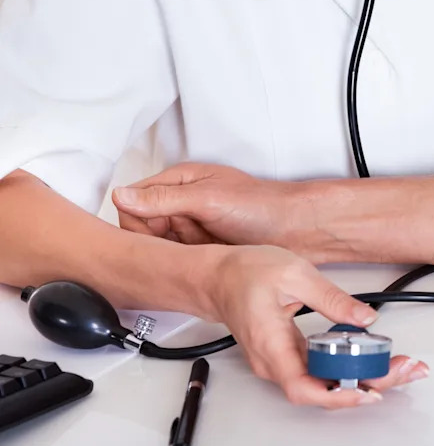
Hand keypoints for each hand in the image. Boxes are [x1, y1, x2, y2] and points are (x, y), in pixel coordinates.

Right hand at [113, 163, 305, 249]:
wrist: (299, 229)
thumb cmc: (263, 206)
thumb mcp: (209, 200)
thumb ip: (164, 199)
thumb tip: (122, 195)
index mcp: (179, 181)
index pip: (133, 202)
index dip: (138, 223)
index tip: (156, 237)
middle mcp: (182, 202)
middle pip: (143, 227)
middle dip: (158, 241)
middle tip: (180, 249)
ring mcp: (193, 225)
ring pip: (160, 246)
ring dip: (175, 253)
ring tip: (198, 255)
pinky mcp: (204, 246)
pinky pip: (180, 257)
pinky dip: (188, 262)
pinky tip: (202, 265)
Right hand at [202, 244, 428, 407]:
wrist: (218, 276)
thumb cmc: (245, 273)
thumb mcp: (295, 274)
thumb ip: (332, 298)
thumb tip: (365, 318)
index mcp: (271, 343)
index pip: (303, 388)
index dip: (338, 396)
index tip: (369, 391)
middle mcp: (274, 362)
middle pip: (321, 391)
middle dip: (367, 386)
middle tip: (405, 370)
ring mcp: (280, 362)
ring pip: (323, 383)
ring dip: (362, 378)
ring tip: (399, 367)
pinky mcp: (288, 356)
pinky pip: (320, 371)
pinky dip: (348, 368)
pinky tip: (373, 361)